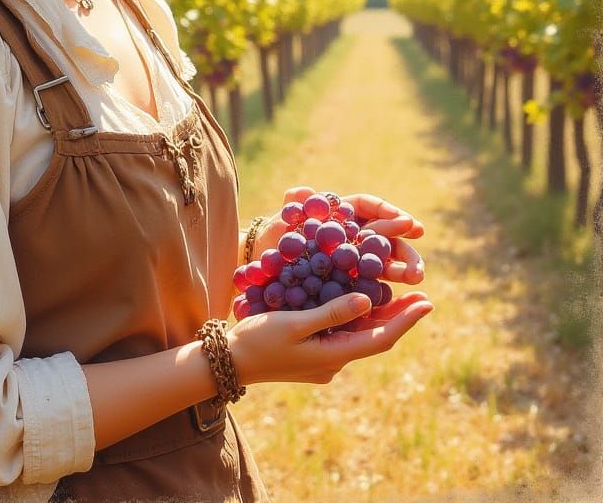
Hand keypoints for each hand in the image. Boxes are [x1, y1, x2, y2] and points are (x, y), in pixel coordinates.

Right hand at [227, 290, 433, 385]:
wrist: (231, 363)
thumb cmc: (258, 340)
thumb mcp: (293, 323)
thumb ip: (330, 312)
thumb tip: (366, 299)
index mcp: (333, 356)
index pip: (380, 337)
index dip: (406, 320)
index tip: (428, 302)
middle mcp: (334, 362)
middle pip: (375, 336)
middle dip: (399, 316)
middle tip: (422, 295)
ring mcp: (324, 361)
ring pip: (360, 335)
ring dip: (380, 316)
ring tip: (400, 295)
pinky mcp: (314, 356)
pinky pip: (344, 335)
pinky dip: (358, 318)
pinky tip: (361, 302)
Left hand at [256, 186, 425, 285]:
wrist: (260, 269)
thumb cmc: (271, 239)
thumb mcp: (278, 222)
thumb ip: (292, 207)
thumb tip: (302, 191)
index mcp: (338, 214)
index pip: (367, 206)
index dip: (387, 211)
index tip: (406, 221)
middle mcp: (350, 235)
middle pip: (383, 236)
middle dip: (403, 246)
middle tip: (416, 255)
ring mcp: (352, 260)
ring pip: (382, 261)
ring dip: (402, 268)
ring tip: (415, 277)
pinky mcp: (349, 282)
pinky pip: (370, 283)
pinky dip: (384, 288)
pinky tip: (394, 297)